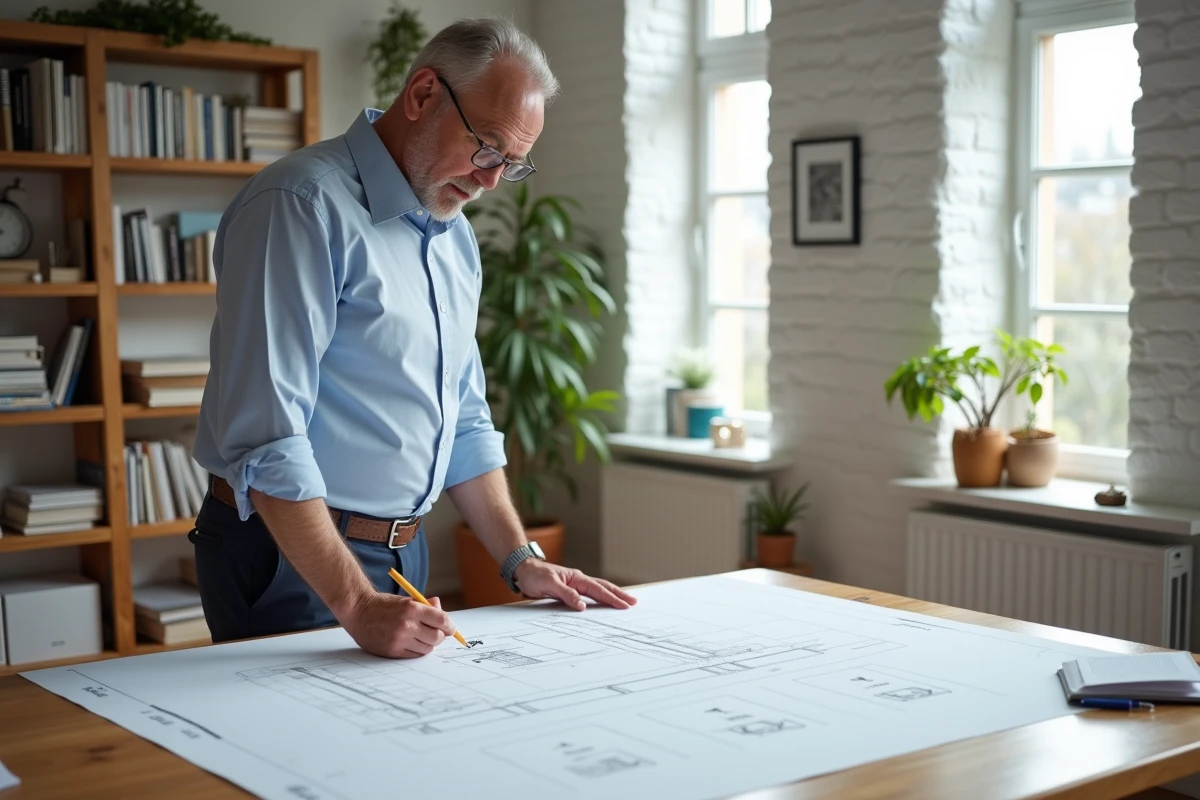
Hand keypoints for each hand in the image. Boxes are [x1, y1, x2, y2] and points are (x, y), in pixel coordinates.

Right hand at [341, 592, 455, 657]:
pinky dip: (416, 650)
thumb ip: (426, 606)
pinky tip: (410, 642)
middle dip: (439, 635)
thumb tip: (442, 611)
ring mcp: (399, 639)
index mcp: (412, 608)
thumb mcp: (406, 599)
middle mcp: (407, 625)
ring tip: (420, 636)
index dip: (450, 626)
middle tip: (435, 633)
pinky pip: (414, 655)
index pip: (442, 620)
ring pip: (427, 648)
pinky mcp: (392, 651)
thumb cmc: (383, 605)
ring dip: (428, 644)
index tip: (451, 628)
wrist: (358, 611)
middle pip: (437, 637)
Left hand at [513, 560, 636, 610]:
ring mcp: (575, 583)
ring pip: (598, 589)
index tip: (625, 605)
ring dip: (612, 595)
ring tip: (626, 601)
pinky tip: (605, 600)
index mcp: (576, 578)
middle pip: (603, 587)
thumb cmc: (535, 576)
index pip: (598, 590)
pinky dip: (601, 596)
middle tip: (634, 602)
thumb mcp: (549, 586)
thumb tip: (583, 606)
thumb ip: (567, 595)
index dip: (612, 598)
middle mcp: (578, 580)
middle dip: (619, 595)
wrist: (523, 570)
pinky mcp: (570, 589)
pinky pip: (590, 593)